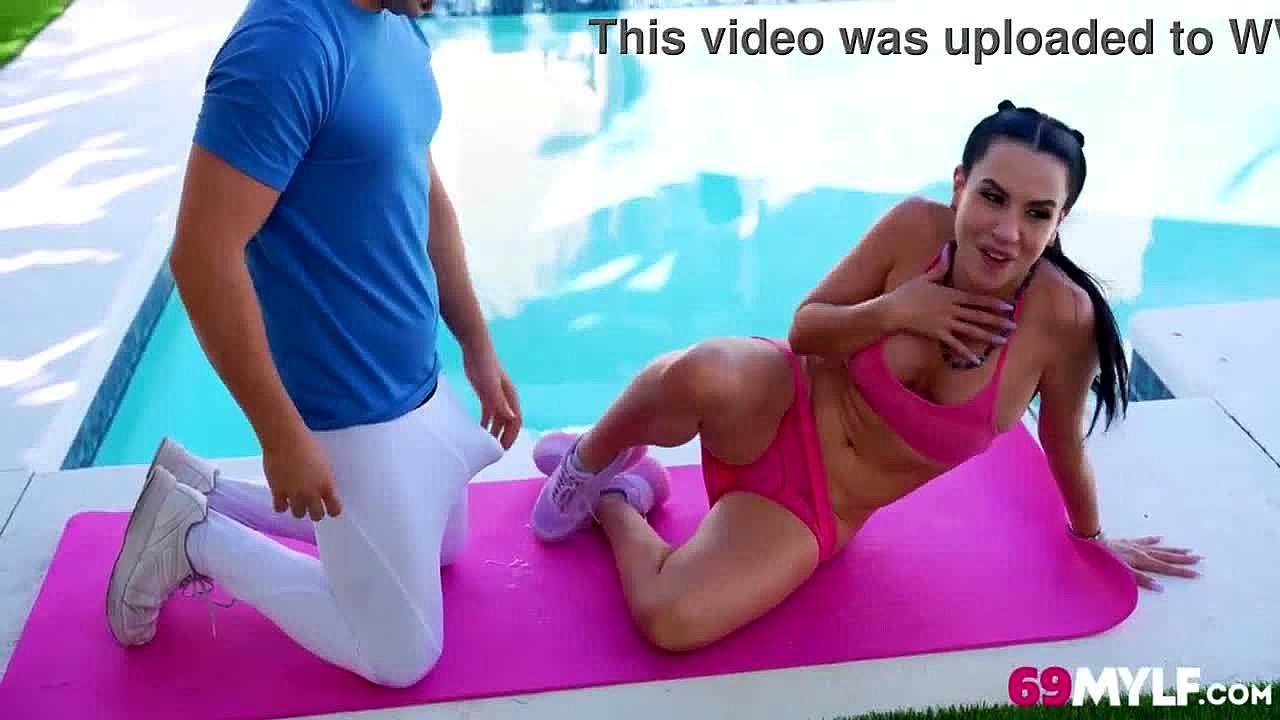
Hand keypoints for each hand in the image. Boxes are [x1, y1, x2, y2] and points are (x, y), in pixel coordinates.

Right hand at [261, 430, 341, 520]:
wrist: (285, 439)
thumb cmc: (307, 445)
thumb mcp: (324, 464)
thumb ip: (325, 480)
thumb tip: (324, 490)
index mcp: (327, 485)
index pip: (335, 509)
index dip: (333, 510)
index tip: (330, 508)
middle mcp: (312, 493)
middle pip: (317, 516)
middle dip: (315, 512)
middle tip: (312, 505)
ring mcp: (294, 494)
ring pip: (299, 514)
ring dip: (298, 508)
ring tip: (296, 500)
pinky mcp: (278, 492)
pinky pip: (280, 508)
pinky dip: (281, 504)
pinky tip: (282, 497)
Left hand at [463, 344, 521, 449]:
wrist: (475, 348)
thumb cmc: (485, 365)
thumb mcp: (492, 387)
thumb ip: (501, 403)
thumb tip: (513, 418)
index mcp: (510, 397)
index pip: (515, 421)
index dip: (511, 436)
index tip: (503, 449)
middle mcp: (506, 398)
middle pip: (508, 422)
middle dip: (504, 437)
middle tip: (495, 452)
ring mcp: (496, 396)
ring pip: (498, 419)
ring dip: (495, 431)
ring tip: (487, 445)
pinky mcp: (486, 393)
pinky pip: (488, 413)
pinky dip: (485, 422)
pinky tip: (478, 431)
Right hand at [882, 242, 1017, 362]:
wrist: (891, 310)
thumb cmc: (906, 293)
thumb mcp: (924, 277)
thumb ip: (940, 266)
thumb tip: (948, 250)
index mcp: (950, 295)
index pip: (977, 300)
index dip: (994, 304)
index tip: (1008, 307)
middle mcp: (951, 309)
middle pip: (978, 315)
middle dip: (997, 321)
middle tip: (1013, 325)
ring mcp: (944, 323)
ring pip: (971, 330)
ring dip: (988, 336)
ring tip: (1002, 341)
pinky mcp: (936, 334)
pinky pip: (954, 345)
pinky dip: (966, 352)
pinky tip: (976, 359)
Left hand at [1104, 535, 1201, 590]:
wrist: (1090, 542)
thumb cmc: (1105, 560)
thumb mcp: (1122, 572)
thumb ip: (1140, 579)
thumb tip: (1160, 587)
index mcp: (1142, 561)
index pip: (1166, 568)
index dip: (1182, 571)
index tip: (1197, 574)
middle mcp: (1142, 552)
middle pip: (1167, 557)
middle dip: (1184, 559)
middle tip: (1200, 559)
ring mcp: (1135, 546)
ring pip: (1159, 548)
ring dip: (1173, 550)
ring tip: (1188, 550)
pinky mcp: (1127, 542)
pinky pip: (1143, 541)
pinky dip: (1152, 540)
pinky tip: (1160, 538)